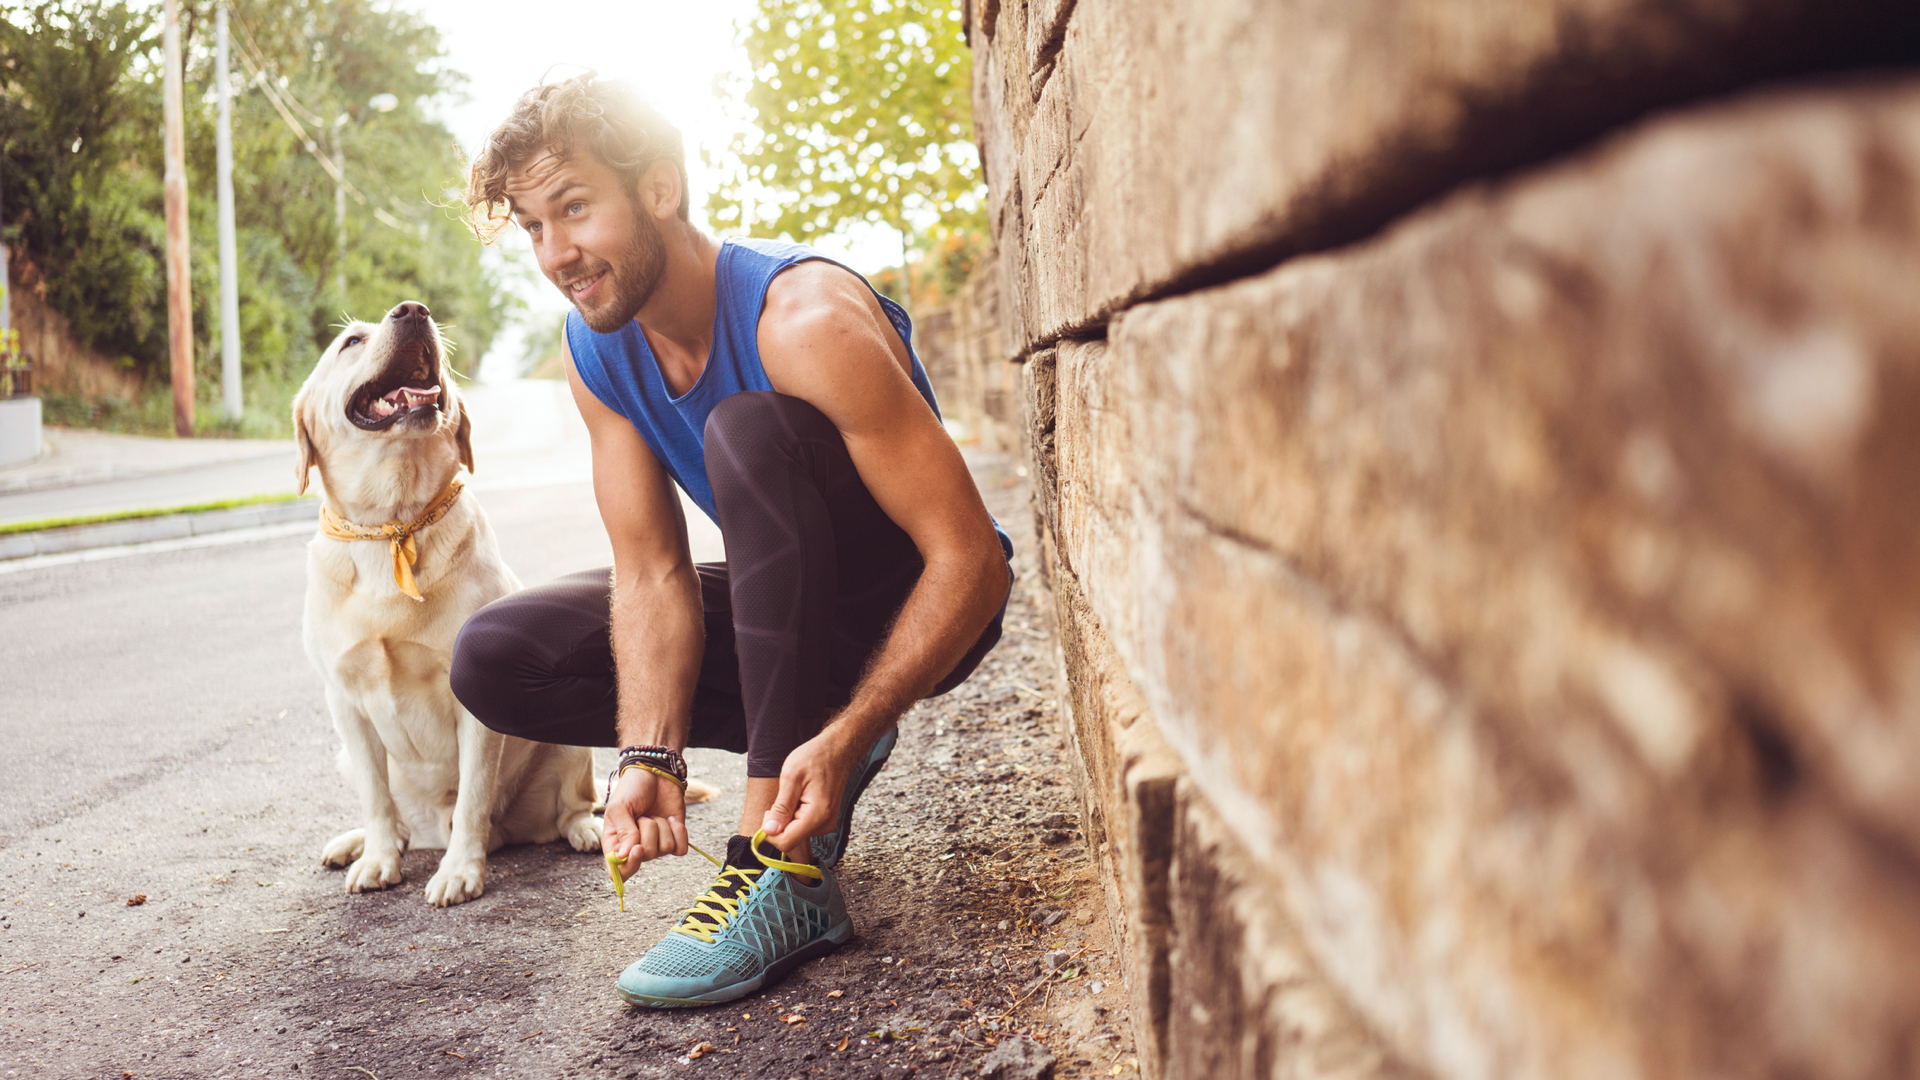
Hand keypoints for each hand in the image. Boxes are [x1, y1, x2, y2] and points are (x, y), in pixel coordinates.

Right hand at [604, 767, 688, 879]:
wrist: (654, 773)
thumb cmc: (631, 789)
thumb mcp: (620, 807)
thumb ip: (624, 832)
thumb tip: (625, 856)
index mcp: (615, 843)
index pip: (617, 870)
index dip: (629, 865)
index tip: (638, 849)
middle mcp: (635, 848)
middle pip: (646, 856)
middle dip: (648, 831)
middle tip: (642, 816)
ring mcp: (656, 844)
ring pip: (664, 849)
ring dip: (662, 826)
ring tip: (654, 814)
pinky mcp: (674, 838)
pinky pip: (681, 848)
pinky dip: (679, 832)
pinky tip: (671, 819)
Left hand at [760, 727, 856, 854]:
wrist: (837, 750)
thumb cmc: (815, 758)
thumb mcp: (791, 777)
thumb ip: (781, 807)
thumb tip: (769, 831)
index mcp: (816, 815)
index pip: (785, 842)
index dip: (770, 831)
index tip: (770, 810)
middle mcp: (824, 825)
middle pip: (789, 839)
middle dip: (779, 822)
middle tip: (784, 797)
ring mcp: (826, 824)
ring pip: (794, 833)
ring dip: (787, 817)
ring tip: (795, 794)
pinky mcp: (824, 821)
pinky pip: (801, 827)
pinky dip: (795, 815)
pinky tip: (801, 797)